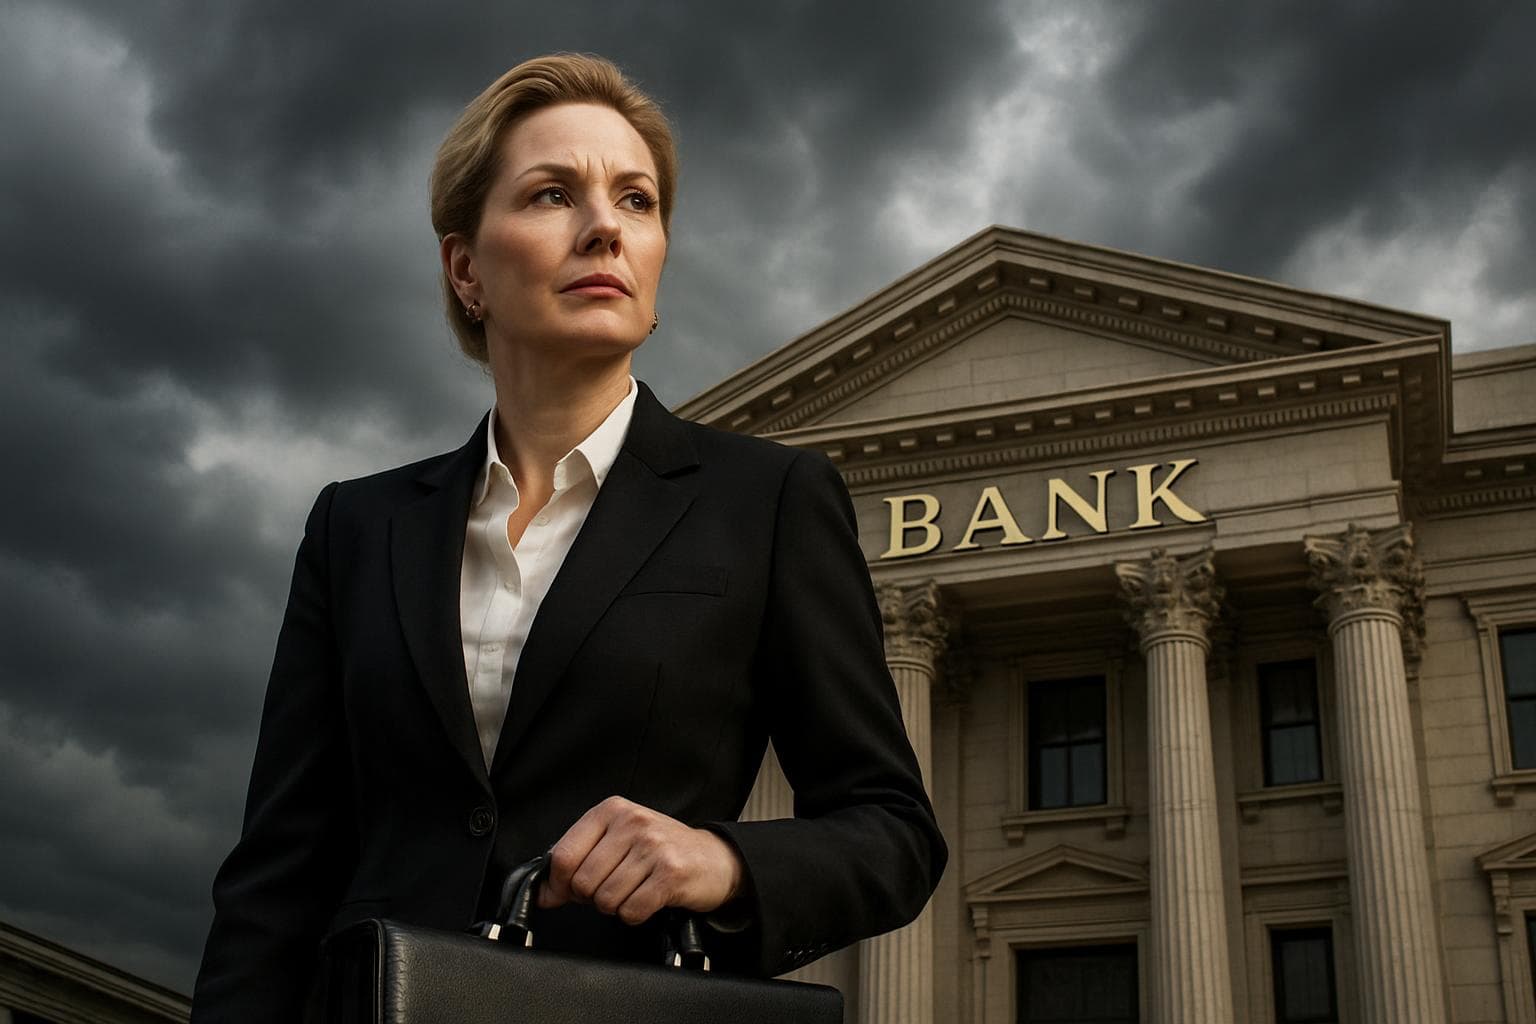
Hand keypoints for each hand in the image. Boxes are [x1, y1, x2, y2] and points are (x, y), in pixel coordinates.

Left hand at [538, 796, 744, 925]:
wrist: (714, 858)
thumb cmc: (661, 850)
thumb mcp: (616, 842)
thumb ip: (577, 862)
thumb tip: (543, 894)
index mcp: (612, 810)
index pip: (564, 855)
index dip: (561, 883)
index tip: (569, 890)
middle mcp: (632, 822)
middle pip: (582, 882)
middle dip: (592, 896)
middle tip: (614, 887)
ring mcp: (653, 847)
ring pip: (605, 899)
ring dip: (615, 906)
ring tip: (634, 890)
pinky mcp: (670, 874)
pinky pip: (631, 911)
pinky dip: (635, 914)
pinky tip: (648, 899)